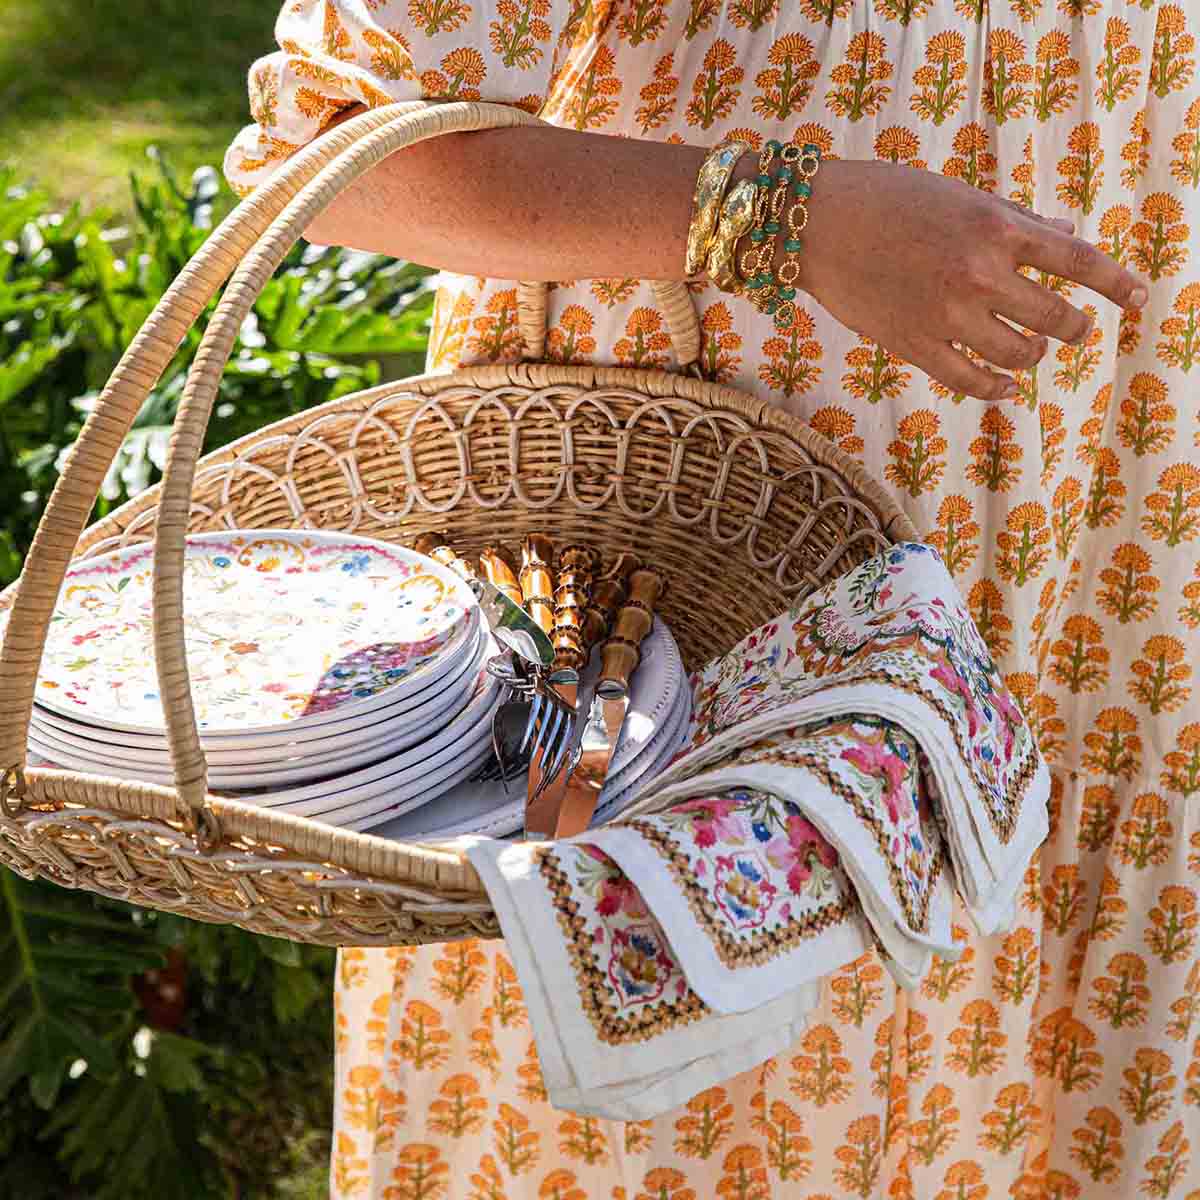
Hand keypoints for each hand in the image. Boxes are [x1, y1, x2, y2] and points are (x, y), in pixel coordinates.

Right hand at [791, 159, 1147, 400]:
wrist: (819, 224)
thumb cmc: (889, 199)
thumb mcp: (960, 196)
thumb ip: (1014, 220)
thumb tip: (1065, 233)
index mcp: (996, 227)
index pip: (1078, 260)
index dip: (1117, 283)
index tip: (1138, 298)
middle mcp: (979, 273)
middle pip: (1057, 316)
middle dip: (1074, 328)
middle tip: (1073, 331)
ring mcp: (947, 315)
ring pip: (1019, 355)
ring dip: (1033, 355)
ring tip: (1030, 350)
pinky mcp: (915, 345)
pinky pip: (972, 381)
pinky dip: (996, 387)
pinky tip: (1002, 384)